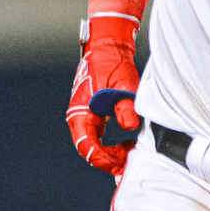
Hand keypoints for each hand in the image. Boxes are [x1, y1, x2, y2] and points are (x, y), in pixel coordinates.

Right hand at [66, 16, 141, 175]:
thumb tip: (130, 126)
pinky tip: (126, 144)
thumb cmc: (113, 64)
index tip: (123, 162)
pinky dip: (111, 146)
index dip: (105, 159)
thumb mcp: (122, 85)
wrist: (108, 48)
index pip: (88, 147)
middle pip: (89, 150)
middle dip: (109, 161)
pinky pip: (98, 138)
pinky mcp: (93, 115)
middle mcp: (79, 118)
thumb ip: (125, 106)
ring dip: (111, 154)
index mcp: (80, 114)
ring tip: (130, 154)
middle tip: (130, 163)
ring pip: (94, 146)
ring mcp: (85, 117)